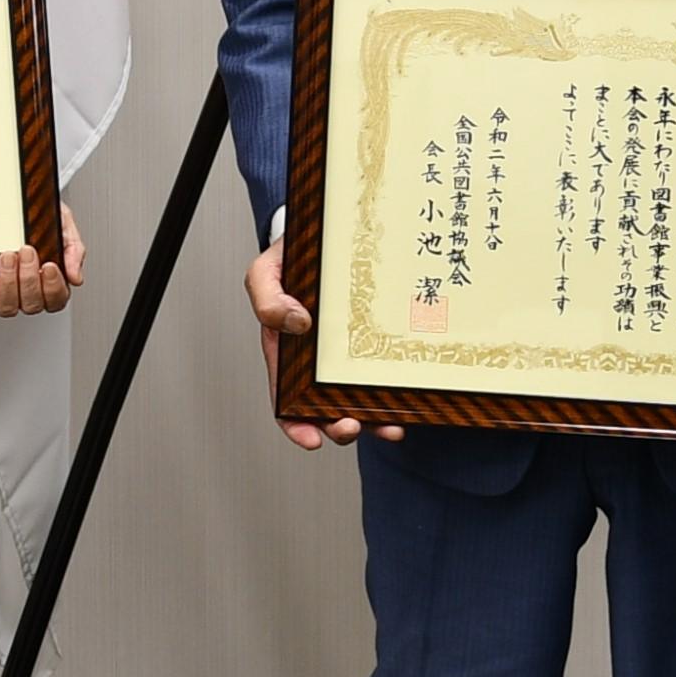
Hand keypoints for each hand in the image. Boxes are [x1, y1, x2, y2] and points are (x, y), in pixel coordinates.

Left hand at [0, 202, 85, 317]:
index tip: (50, 265)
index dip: (53, 287)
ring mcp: (2, 295)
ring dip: (8, 283)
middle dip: (29, 278)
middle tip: (26, 251)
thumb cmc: (38, 217)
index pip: (56, 300)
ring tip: (7, 256)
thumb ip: (73, 250)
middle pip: (32, 305)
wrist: (9, 201)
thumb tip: (75, 278)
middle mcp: (26, 294)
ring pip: (8, 307)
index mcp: (49, 283)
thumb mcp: (63, 225)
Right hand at [246, 240, 398, 449]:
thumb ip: (268, 299)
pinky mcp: (377, 343)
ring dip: (373, 421)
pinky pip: (385, 374)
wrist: (327, 236)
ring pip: (360, 399)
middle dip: (339, 427)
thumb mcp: (266, 273)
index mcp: (286, 354)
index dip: (296, 426)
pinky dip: (396, 393)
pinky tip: (409, 401)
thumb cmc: (290, 258)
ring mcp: (348, 355)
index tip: (312, 439)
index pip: (285, 401)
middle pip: (326, 409)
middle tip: (352, 427)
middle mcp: (317, 362)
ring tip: (389, 427)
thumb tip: (295, 323)